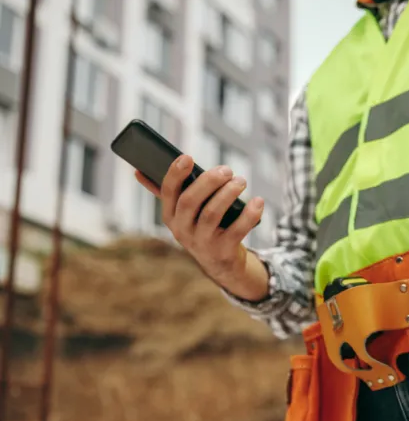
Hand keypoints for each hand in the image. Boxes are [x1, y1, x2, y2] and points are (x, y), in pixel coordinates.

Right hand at [134, 155, 269, 300]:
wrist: (220, 262)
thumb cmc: (202, 227)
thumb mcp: (184, 213)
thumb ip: (167, 193)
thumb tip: (138, 171)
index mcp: (171, 216)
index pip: (167, 192)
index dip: (175, 174)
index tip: (188, 157)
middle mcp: (182, 230)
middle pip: (190, 201)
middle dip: (208, 181)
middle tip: (227, 169)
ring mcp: (202, 243)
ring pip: (212, 213)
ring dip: (228, 194)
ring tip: (241, 181)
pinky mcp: (223, 251)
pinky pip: (237, 230)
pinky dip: (250, 214)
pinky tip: (258, 201)